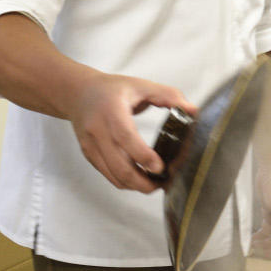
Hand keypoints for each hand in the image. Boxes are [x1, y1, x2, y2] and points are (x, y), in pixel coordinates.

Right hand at [68, 74, 197, 192]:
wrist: (78, 93)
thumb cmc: (111, 89)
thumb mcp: (141, 85)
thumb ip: (168, 95)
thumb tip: (192, 110)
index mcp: (111, 111)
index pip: (125, 137)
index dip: (142, 155)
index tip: (160, 167)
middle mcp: (97, 130)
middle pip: (118, 165)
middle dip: (142, 181)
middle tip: (163, 182)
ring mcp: (91, 145)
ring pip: (113, 175)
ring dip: (135, 185)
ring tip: (155, 183)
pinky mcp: (89, 155)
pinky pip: (108, 175)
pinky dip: (125, 182)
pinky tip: (140, 178)